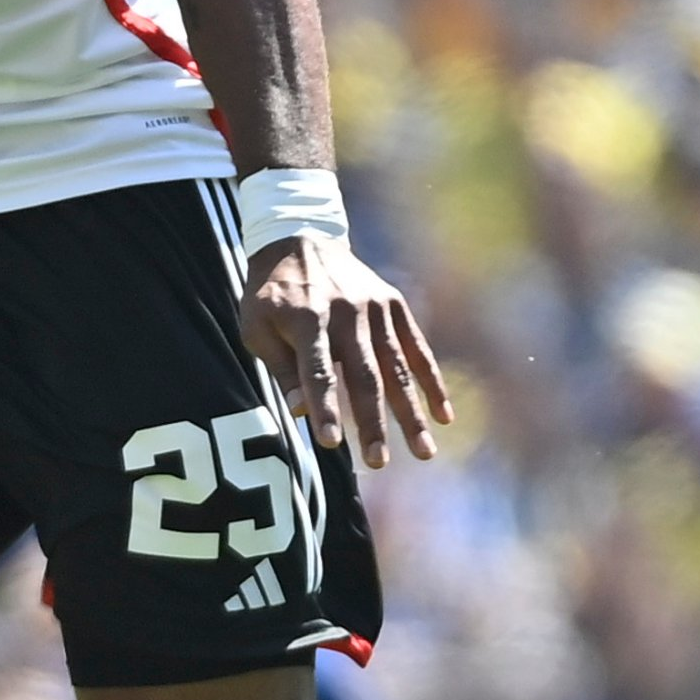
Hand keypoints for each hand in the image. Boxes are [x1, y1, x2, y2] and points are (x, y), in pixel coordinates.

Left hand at [240, 234, 449, 468]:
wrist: (300, 238)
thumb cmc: (271, 293)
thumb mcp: (256, 326)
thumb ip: (280, 367)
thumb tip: (302, 411)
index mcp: (306, 318)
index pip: (318, 371)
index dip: (324, 407)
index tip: (330, 443)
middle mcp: (346, 312)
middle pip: (363, 376)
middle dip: (372, 422)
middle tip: (378, 461)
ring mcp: (375, 308)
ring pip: (396, 369)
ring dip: (411, 413)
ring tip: (423, 451)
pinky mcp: (394, 305)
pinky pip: (416, 349)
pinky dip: (431, 383)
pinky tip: (444, 415)